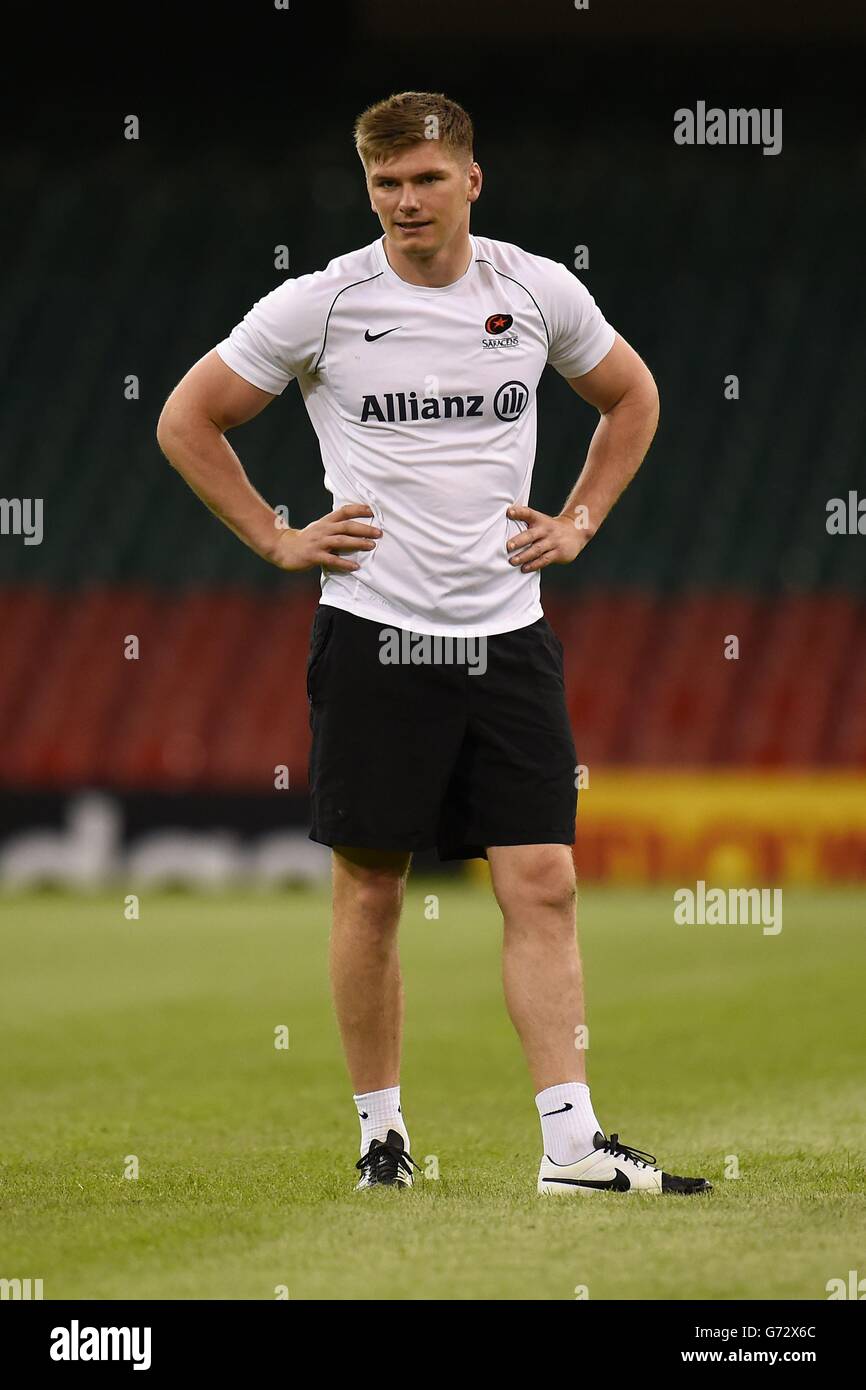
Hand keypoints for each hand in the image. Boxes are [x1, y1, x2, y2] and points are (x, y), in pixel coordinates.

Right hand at [267, 503, 381, 572]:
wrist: (282, 548)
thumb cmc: (305, 539)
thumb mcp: (320, 528)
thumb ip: (335, 526)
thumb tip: (356, 526)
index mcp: (326, 522)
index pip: (344, 511)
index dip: (358, 509)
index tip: (373, 511)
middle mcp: (323, 530)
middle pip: (346, 526)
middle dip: (364, 529)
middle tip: (379, 532)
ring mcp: (318, 543)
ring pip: (341, 541)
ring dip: (358, 543)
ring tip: (371, 546)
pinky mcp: (314, 556)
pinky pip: (332, 560)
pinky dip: (345, 563)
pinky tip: (355, 567)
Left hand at [505, 505, 593, 571]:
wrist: (576, 531)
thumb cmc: (549, 528)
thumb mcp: (540, 521)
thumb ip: (524, 522)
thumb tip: (502, 527)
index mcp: (540, 520)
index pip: (528, 513)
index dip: (518, 512)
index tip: (509, 512)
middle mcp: (546, 530)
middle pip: (531, 535)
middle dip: (519, 540)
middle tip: (508, 546)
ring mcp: (553, 541)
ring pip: (537, 549)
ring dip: (524, 556)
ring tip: (512, 561)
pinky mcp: (559, 553)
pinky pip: (544, 559)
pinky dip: (534, 565)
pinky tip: (524, 568)